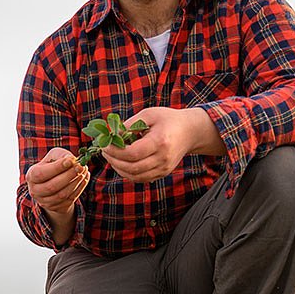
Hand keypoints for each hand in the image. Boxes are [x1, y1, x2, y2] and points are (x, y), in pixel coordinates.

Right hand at [25, 147, 89, 214]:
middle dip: (68, 175)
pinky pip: (69, 199)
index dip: (57, 168)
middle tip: (81, 166)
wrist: (53, 183)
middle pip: (52, 186)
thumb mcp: (54, 156)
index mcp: (31, 176)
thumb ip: (61, 155)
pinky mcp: (56, 207)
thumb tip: (71, 160)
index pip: (41, 174)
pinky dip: (79, 188)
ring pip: (62, 195)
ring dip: (76, 182)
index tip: (71, 161)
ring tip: (84, 170)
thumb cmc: (53, 166)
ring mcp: (44, 201)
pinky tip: (84, 178)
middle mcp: (35, 190)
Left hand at [102, 107, 223, 182]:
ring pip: (135, 176)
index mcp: (160, 142)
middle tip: (104, 151)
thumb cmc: (168, 120)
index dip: (115, 151)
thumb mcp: (148, 115)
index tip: (105, 144)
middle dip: (113, 161)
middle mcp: (163, 159)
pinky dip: (127, 173)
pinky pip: (141, 178)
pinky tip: (121, 162)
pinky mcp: (162, 174)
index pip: (132, 153)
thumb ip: (129, 125)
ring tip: (111, 157)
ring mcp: (164, 169)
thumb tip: (111, 135)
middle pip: (132, 168)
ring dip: (119, 168)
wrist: (190, 132)